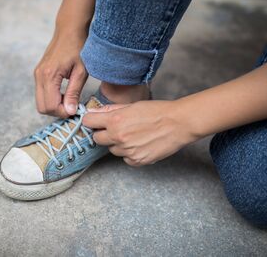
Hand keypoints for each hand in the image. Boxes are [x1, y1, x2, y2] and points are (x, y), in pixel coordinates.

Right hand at [34, 31, 87, 117]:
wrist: (69, 30)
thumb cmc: (78, 48)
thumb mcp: (81, 72)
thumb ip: (74, 92)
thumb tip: (70, 111)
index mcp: (49, 75)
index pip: (51, 106)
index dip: (63, 112)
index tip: (76, 109)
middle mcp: (39, 76)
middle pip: (42, 107)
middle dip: (57, 111)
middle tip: (72, 106)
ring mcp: (37, 75)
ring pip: (40, 102)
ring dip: (54, 105)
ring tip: (70, 99)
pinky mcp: (38, 74)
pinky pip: (41, 94)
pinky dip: (52, 98)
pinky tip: (65, 93)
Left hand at [83, 100, 198, 165]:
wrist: (178, 123)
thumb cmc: (158, 111)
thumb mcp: (132, 105)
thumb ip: (111, 110)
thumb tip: (96, 112)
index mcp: (115, 121)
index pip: (88, 122)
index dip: (91, 121)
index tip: (95, 121)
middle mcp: (118, 137)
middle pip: (97, 139)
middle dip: (103, 133)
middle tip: (116, 128)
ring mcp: (127, 151)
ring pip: (112, 150)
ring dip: (118, 144)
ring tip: (134, 135)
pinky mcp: (137, 161)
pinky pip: (125, 159)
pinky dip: (130, 153)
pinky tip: (141, 144)